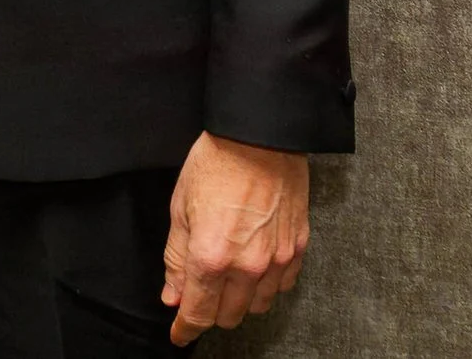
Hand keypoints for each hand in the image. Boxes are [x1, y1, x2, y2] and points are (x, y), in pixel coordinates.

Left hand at [161, 132, 309, 343]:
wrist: (260, 136)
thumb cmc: (215, 165)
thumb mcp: (181, 209)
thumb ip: (177, 259)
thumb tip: (174, 296)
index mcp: (212, 257)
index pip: (199, 313)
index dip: (186, 329)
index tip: (179, 334)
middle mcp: (248, 267)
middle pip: (229, 316)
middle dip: (210, 311)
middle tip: (199, 294)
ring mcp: (277, 260)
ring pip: (258, 306)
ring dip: (239, 301)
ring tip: (226, 278)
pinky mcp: (298, 249)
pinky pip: (283, 286)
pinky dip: (266, 286)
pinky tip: (253, 268)